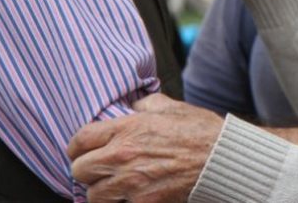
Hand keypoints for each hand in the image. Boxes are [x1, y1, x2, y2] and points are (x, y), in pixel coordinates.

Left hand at [68, 94, 223, 202]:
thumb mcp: (171, 107)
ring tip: (112, 187)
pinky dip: (122, 202)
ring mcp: (132, 182)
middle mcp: (123, 155)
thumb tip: (132, 106)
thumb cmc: (200, 131)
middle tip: (97, 170)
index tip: (79, 151)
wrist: (222, 159)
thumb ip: (145, 104)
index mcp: (128, 128)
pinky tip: (131, 196)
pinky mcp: (144, 202)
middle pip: (79, 170)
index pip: (80, 139)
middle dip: (86, 170)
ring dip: (101, 192)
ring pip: (93, 195)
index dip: (75, 147)